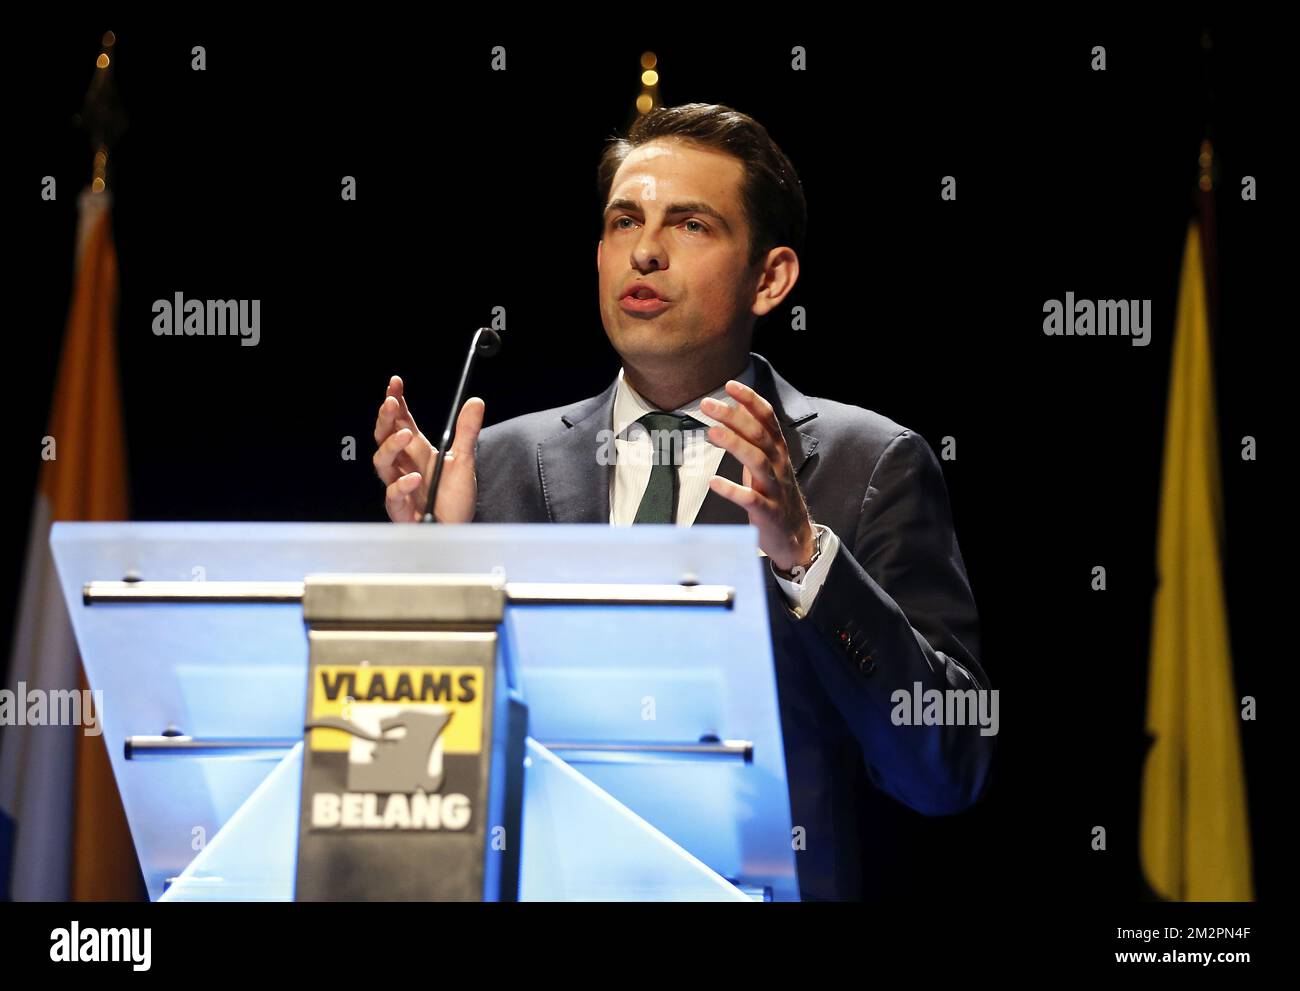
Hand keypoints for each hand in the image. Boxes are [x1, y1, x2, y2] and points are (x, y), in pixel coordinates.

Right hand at [373, 375, 483, 522]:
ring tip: (405, 435)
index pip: (401, 422)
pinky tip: (414, 478)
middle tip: (392, 403)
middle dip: (386, 418)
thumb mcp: (464, 461)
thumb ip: (467, 432)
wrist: (459, 531)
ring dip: (391, 446)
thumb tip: (476, 401)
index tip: (395, 383)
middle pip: (384, 437)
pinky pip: (393, 496)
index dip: (396, 402)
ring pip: (382, 463)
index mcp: (416, 452)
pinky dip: (402, 486)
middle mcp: (403, 466)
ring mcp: (399, 487)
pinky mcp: (401, 510)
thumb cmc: (455, 499)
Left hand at [701, 380, 815, 573]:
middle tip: (708, 404)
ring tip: (711, 433)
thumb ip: (754, 437)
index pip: (767, 419)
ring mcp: (774, 489)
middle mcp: (778, 465)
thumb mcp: (767, 461)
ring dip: (734, 445)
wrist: (794, 535)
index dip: (751, 401)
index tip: (730, 385)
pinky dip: (733, 490)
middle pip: (759, 436)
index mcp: (778, 451)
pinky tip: (714, 482)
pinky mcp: (767, 512)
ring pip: (757, 462)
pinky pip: (751, 500)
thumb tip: (737, 408)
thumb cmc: (774, 493)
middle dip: (734, 417)